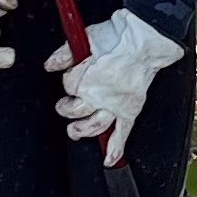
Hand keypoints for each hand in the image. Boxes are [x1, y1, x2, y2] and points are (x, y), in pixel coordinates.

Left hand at [53, 9, 186, 165]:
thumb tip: (51, 65)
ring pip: (94, 126)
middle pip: (75, 110)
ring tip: (75, 131)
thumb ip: (66, 53)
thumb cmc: (119, 36)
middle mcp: (98, 94)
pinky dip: (116, 149)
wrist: (146, 38)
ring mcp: (115, 104)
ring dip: (83, 131)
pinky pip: (123, 133)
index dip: (67, 81)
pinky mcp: (130, 109)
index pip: (68, 85)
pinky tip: (109, 160)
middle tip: (64, 106)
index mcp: (86, 77)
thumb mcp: (86, 37)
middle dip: (67, 109)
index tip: (71, 75)